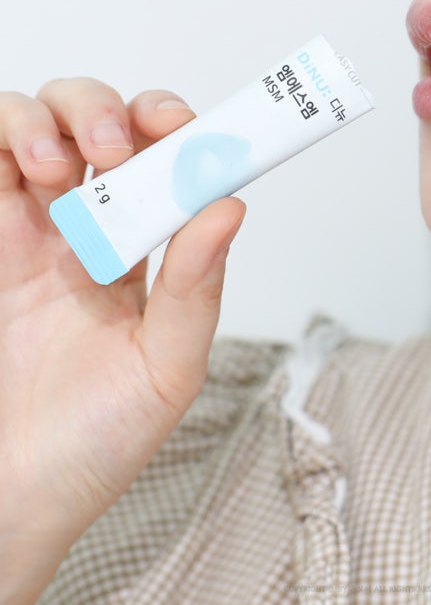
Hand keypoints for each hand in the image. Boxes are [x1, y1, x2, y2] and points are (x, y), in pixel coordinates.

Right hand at [0, 79, 244, 602]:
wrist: (15, 495)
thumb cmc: (97, 441)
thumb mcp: (168, 366)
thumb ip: (197, 288)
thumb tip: (231, 207)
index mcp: (141, 257)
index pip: (163, 166)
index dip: (175, 133)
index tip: (185, 129)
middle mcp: (85, 233)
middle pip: (97, 127)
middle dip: (109, 112)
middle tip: (115, 151)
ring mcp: (24, 232)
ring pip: (34, 126)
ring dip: (51, 120)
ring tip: (60, 168)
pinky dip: (5, 135)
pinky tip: (28, 168)